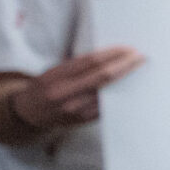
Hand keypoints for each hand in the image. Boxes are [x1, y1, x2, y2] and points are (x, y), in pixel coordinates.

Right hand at [0, 47, 144, 144]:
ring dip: (127, 81)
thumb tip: (110, 56)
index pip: (90, 62)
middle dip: (125, 65)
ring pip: (108, 93)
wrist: (29, 114)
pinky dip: (121, 96)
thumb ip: (76, 65)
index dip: (112, 54)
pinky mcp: (83, 120)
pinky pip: (107, 107)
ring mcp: (74, 109)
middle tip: (141, 57)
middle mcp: (64, 94)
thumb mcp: (52, 71)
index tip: (128, 49)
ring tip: (140, 70)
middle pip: (103, 77)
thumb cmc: (44, 87)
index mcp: (55, 77)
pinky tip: (131, 88)